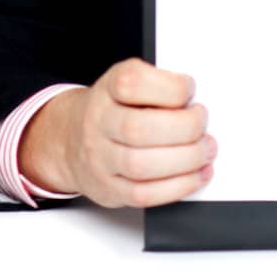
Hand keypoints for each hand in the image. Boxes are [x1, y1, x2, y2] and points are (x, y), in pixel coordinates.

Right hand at [19, 58, 215, 208]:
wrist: (71, 138)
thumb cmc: (113, 108)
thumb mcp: (128, 83)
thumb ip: (160, 86)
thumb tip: (197, 103)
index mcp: (108, 89)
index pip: (132, 83)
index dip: (169, 87)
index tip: (190, 89)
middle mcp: (98, 123)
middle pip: (138, 128)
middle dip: (183, 127)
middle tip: (202, 123)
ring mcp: (100, 159)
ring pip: (140, 165)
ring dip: (185, 159)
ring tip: (205, 150)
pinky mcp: (109, 189)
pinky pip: (143, 195)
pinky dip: (178, 187)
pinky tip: (197, 175)